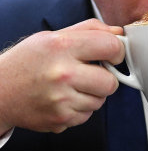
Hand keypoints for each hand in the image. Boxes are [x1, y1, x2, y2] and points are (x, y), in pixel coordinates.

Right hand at [0, 19, 123, 133]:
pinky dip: (80, 108)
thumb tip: (118, 32)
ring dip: (92, 94)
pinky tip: (64, 99)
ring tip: (72, 86)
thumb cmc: (27, 61)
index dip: (117, 51)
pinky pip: (87, 115)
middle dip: (106, 78)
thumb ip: (88, 30)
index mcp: (62, 46)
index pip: (111, 47)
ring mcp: (61, 100)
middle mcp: (62, 73)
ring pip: (100, 101)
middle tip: (91, 73)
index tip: (112, 54)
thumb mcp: (52, 36)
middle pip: (110, 82)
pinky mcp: (60, 120)